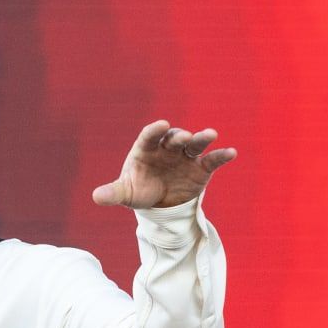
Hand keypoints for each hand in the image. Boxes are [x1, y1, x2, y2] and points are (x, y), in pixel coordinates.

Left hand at [92, 120, 236, 208]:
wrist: (160, 203)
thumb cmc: (139, 190)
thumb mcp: (126, 194)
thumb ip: (113, 193)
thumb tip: (96, 197)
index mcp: (146, 150)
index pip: (149, 136)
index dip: (154, 130)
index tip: (160, 125)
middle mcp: (167, 149)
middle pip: (174, 138)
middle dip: (179, 137)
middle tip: (183, 137)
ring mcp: (185, 156)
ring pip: (195, 144)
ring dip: (202, 138)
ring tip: (211, 134)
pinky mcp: (201, 168)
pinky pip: (212, 160)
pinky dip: (222, 156)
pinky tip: (232, 152)